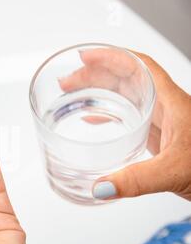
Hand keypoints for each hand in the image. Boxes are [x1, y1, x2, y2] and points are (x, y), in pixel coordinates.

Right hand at [60, 49, 190, 200]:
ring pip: (125, 96)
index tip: (85, 57)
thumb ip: (137, 180)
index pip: (138, 66)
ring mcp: (162, 122)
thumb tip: (101, 187)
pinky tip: (93, 121)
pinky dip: (107, 114)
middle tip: (67, 82)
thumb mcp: (175, 171)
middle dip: (94, 76)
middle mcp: (165, 108)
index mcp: (171, 103)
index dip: (110, 57)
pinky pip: (128, 117)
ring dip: (97, 93)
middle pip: (125, 78)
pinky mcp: (159, 137)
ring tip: (72, 96)